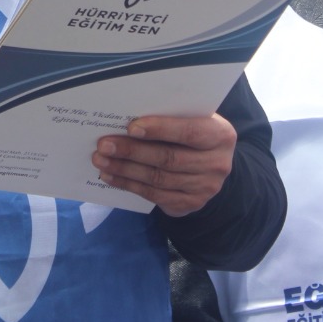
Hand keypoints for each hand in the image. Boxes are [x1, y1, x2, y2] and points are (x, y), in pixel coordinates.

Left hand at [92, 113, 236, 216]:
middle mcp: (218, 164)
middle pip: (169, 159)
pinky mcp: (190, 204)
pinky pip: (154, 196)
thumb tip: (129, 117)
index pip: (189, 132)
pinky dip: (129, 185)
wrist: (212, 164)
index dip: (160, 129)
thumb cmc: (194, 132)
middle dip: (133, 151)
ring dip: (125, 170)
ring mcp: (205, 188)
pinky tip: (111, 176)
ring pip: (158, 179)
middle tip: (104, 145)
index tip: (131, 127)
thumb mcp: (193, 119)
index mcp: (221, 135)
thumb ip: (172, 117)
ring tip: (101, 161)